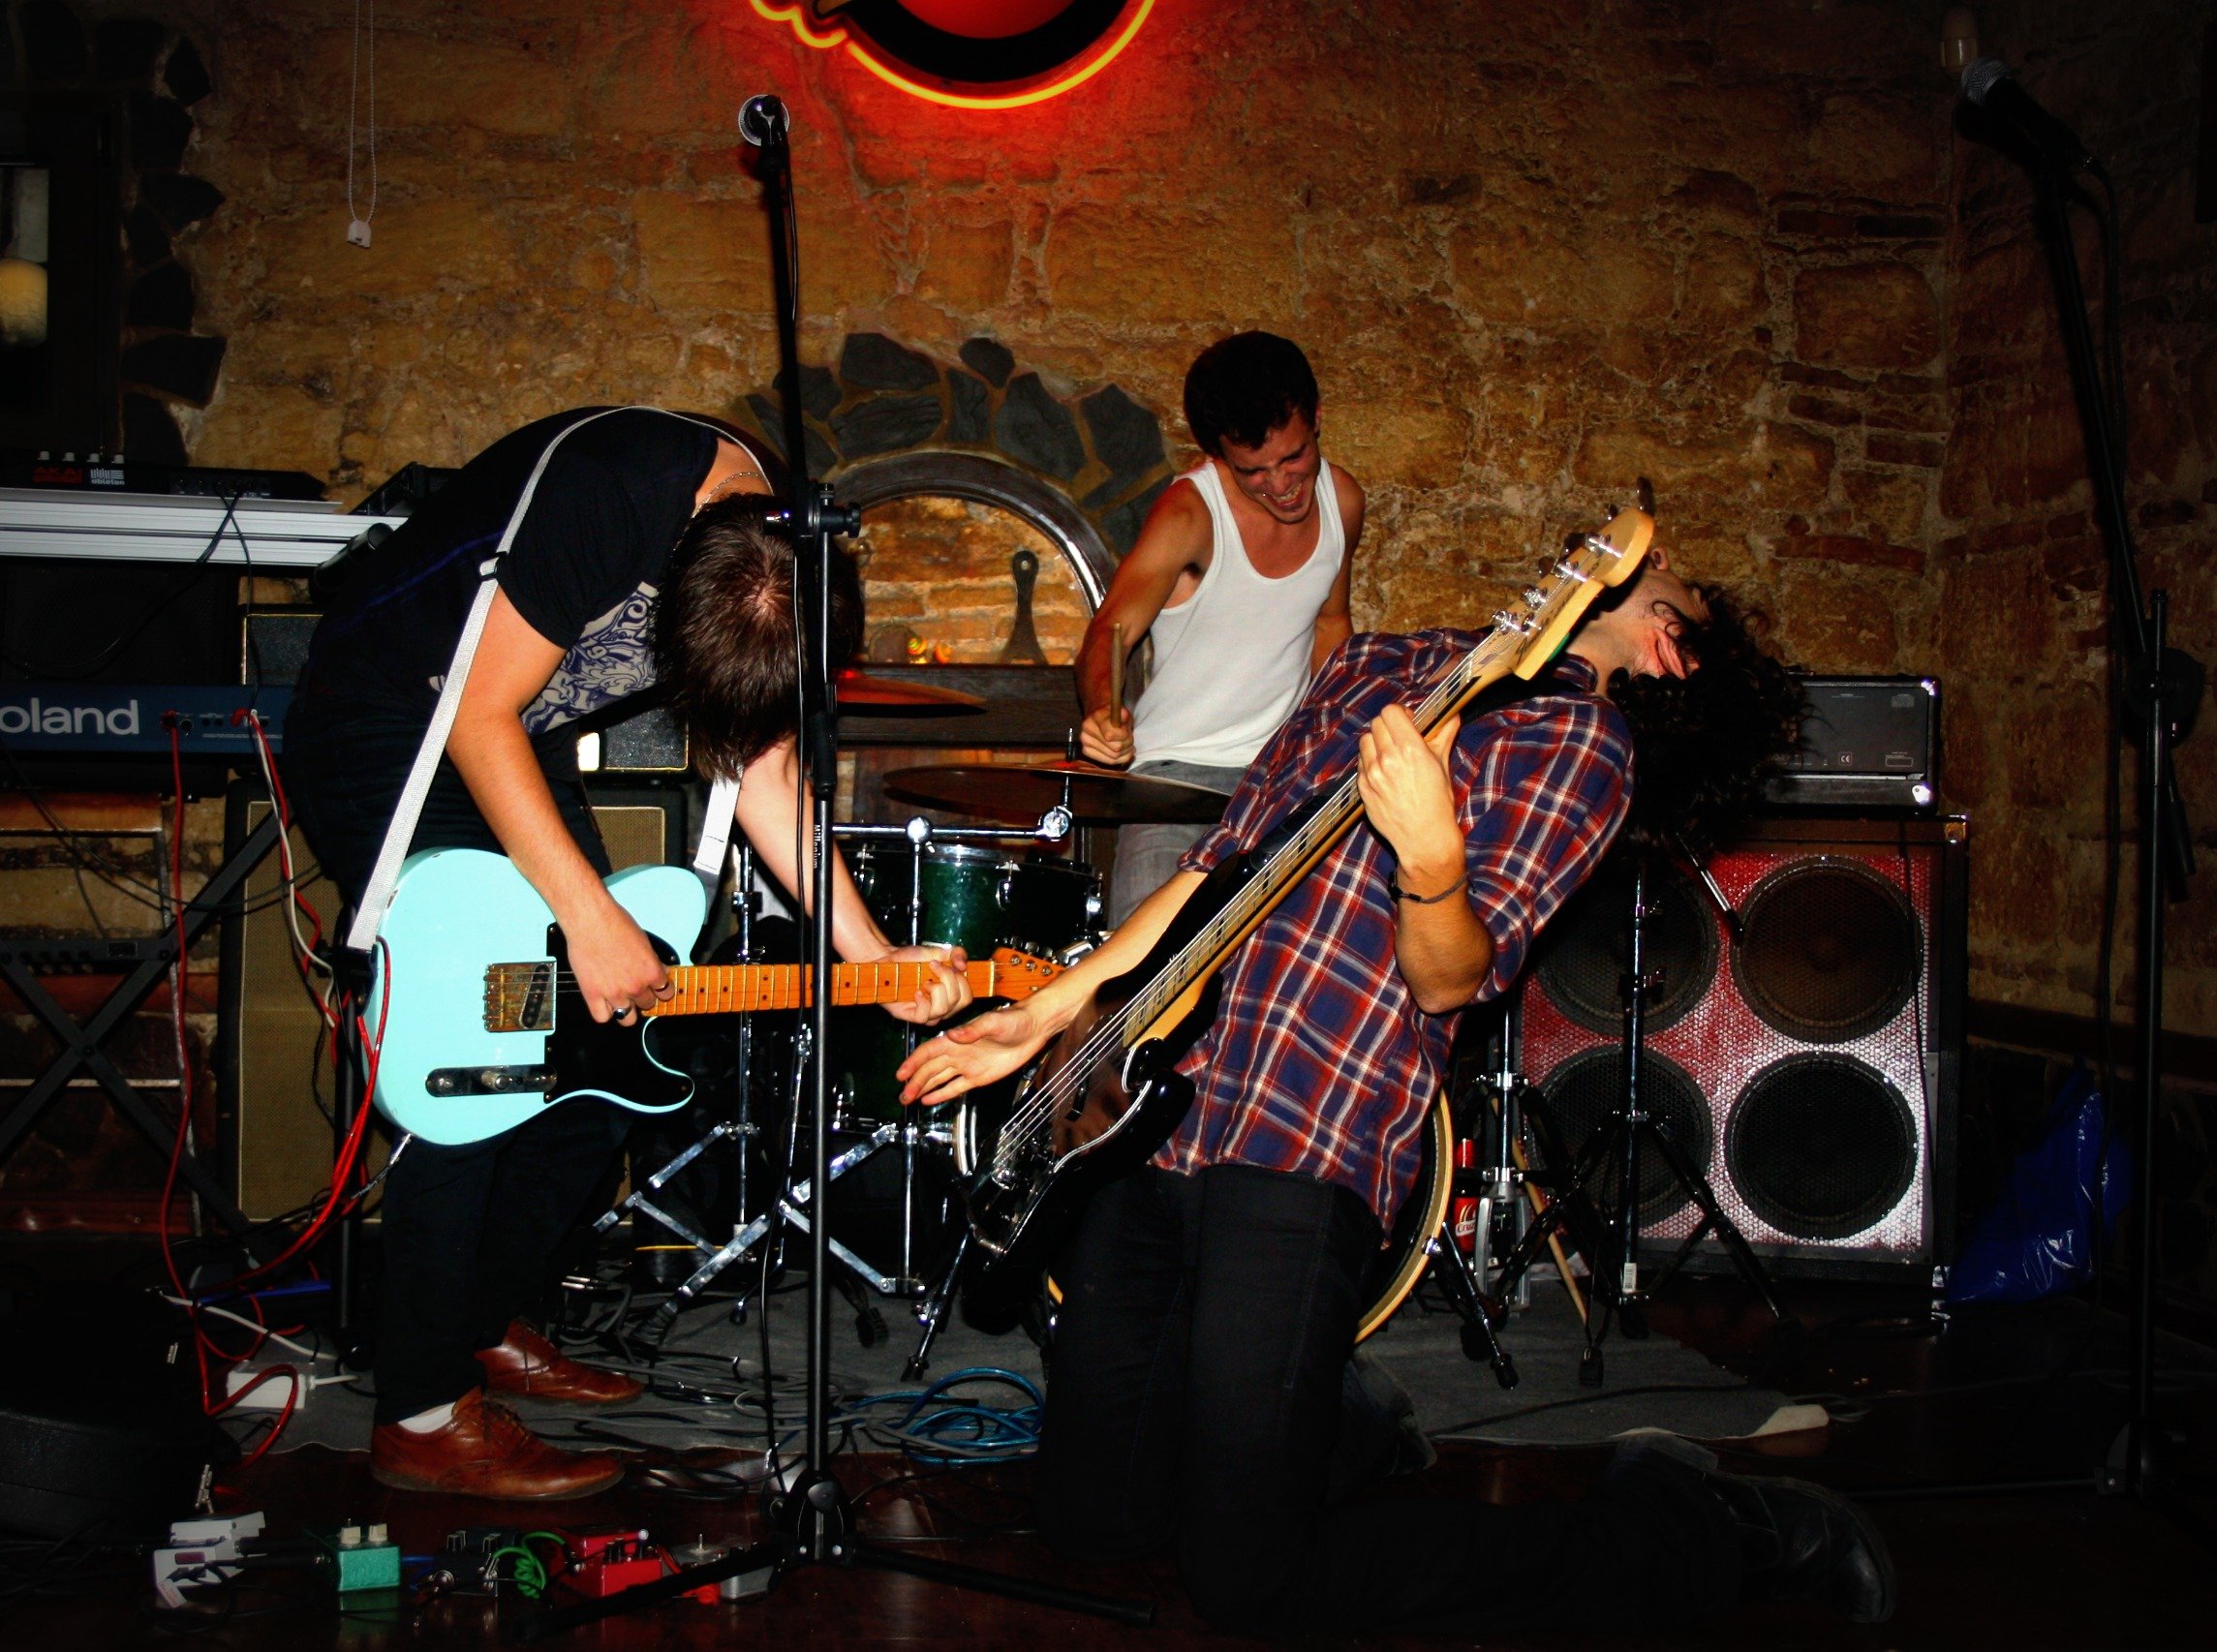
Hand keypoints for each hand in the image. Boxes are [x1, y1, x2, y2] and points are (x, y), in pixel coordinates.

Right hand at [563, 899, 671, 1024]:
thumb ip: (651, 962)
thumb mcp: (644, 942)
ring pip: (628, 1018)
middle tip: (634, 987)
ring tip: (621, 999)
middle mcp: (635, 986)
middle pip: (647, 1004)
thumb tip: (658, 973)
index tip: (656, 988)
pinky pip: (602, 1017)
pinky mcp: (593, 995)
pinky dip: (604, 1012)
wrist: (590, 920)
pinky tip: (604, 1002)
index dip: (661, 990)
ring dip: (626, 1009)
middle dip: (642, 996)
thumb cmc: (615, 923)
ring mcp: (614, 993)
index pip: (665, 992)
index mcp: (651, 972)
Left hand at [879, 943, 971, 1024]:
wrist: (890, 959)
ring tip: (924, 981)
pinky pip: (924, 1016)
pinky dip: (922, 1002)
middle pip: (959, 1002)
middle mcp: (943, 1007)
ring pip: (942, 1009)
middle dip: (948, 979)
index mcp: (952, 995)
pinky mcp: (912, 1017)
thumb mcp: (939, 952)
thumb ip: (957, 954)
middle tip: (933, 966)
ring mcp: (929, 1014)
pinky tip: (916, 991)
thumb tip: (963, 966)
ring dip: (935, 989)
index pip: (968, 997)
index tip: (946, 964)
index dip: (961, 980)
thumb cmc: (913, 958)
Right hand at [897, 1003, 1053, 1105]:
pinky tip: (929, 1100)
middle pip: (930, 1069)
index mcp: (957, 1039)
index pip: (929, 1051)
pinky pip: (956, 1086)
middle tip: (902, 1096)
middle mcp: (958, 1053)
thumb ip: (973, 1030)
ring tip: (908, 1099)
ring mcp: (967, 1065)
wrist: (1033, 1028)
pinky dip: (942, 1094)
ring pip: (939, 1079)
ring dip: (923, 1089)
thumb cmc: (1014, 1019)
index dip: (914, 1062)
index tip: (902, 1074)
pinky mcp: (979, 1076)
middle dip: (915, 1082)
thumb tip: (953, 1034)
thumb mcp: (994, 1022)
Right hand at [1078, 704, 1134, 767]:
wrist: (1101, 716)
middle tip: (1129, 738)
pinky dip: (1120, 758)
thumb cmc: (1114, 715)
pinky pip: (1109, 761)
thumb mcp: (1123, 712)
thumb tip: (1124, 727)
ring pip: (1114, 757)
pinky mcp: (1086, 751)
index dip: (1124, 736)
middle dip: (1127, 744)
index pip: (1111, 735)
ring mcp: (1085, 741)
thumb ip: (1125, 718)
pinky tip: (1122, 751)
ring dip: (1125, 752)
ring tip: (1126, 744)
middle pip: (1116, 748)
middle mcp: (1087, 729)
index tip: (1127, 732)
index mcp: (1097, 716)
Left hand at [1357, 705, 1465, 891]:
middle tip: (1400, 738)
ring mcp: (1372, 773)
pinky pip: (1360, 763)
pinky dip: (1370, 762)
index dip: (1400, 714)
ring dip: (1376, 743)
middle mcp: (1388, 758)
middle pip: (1376, 724)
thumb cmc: (1437, 804)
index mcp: (1411, 749)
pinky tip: (1384, 772)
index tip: (1408, 721)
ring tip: (1390, 754)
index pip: (1391, 712)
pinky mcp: (1362, 787)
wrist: (1424, 838)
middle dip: (1388, 727)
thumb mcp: (1443, 766)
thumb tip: (1452, 716)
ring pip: (1365, 741)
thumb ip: (1443, 736)